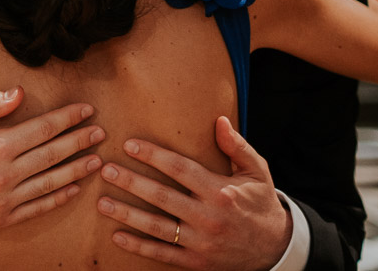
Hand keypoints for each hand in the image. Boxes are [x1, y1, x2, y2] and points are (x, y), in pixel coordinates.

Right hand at [0, 86, 105, 229]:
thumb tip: (20, 93)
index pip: (43, 128)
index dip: (68, 118)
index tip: (86, 110)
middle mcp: (4, 174)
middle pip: (53, 154)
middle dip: (80, 141)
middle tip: (100, 132)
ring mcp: (4, 199)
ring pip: (50, 182)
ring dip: (77, 170)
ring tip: (97, 159)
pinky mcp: (2, 218)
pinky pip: (38, 207)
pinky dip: (59, 197)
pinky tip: (74, 188)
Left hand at [96, 116, 291, 269]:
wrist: (276, 249)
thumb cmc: (260, 204)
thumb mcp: (257, 172)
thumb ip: (236, 147)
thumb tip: (219, 121)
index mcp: (220, 191)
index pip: (180, 169)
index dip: (153, 156)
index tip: (129, 144)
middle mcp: (209, 218)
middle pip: (163, 198)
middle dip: (132, 182)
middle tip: (106, 169)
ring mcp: (201, 243)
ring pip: (157, 228)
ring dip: (127, 214)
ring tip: (102, 201)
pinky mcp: (196, 263)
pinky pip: (162, 254)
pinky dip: (139, 246)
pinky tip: (117, 235)